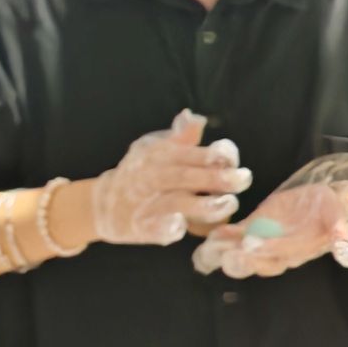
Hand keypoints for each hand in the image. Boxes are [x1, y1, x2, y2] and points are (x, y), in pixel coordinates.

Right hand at [90, 110, 251, 246]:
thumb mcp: (157, 149)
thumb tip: (195, 118)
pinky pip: (155, 229)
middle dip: (217, 178)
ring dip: (203, 204)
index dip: (214, 154)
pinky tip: (181, 227)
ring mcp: (147, 203)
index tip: (232, 159)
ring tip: (228, 204)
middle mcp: (154, 177)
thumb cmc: (142, 172)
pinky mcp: (140, 228)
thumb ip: (181, 138)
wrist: (103, 203)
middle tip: (244, 179)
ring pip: (176, 203)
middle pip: (187, 176)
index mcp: (162, 155)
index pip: (190, 152)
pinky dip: (167, 228)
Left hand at [192, 163, 347, 278]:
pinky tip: (212, 234)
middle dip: (240, 261)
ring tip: (208, 250)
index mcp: (300, 249)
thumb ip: (340, 229)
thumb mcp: (338, 215)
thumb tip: (345, 244)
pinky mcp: (253, 228)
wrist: (322, 203)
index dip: (266, 250)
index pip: (282, 254)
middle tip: (226, 256)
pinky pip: (235, 237)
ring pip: (242, 254)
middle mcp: (278, 252)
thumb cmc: (331, 210)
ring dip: (224, 253)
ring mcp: (263, 241)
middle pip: (258, 263)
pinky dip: (222, 237)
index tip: (251, 246)